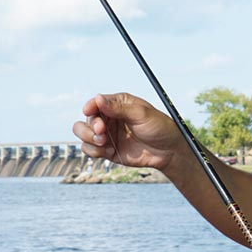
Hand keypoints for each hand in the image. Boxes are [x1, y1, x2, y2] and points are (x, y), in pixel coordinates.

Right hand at [71, 93, 185, 170]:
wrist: (168, 151)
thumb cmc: (159, 128)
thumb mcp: (141, 114)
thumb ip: (118, 108)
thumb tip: (98, 99)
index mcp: (118, 104)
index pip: (96, 103)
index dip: (90, 107)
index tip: (89, 111)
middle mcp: (110, 118)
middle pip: (87, 119)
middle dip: (90, 126)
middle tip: (102, 132)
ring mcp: (107, 134)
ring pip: (83, 134)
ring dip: (89, 138)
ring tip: (104, 142)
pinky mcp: (107, 150)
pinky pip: (89, 149)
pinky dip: (93, 151)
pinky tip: (107, 151)